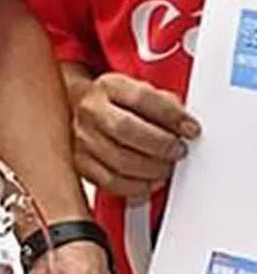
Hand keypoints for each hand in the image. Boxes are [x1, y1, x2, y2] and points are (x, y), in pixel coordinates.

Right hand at [73, 72, 199, 199]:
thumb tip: (186, 125)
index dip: (171, 115)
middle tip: (178, 150)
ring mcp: (83, 137)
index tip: (191, 129)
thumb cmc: (122, 104)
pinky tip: (150, 180)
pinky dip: (138, 187)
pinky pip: (112, 182)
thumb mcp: (143, 91)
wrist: (90, 110)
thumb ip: (165, 104)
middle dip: (160, 144)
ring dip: (153, 169)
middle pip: (125, 129)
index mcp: (109, 86)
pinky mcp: (82, 163)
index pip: (141, 98)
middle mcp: (91, 110)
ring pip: (119, 160)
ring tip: (166, 166)